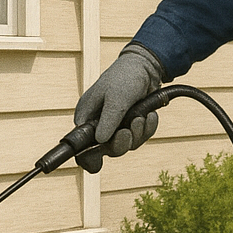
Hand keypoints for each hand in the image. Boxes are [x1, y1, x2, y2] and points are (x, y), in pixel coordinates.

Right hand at [73, 44, 165, 171]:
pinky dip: (147, 128)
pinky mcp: (131, 124)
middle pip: (107, 149)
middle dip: (122, 142)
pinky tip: (150, 115)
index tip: (98, 164)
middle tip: (129, 130)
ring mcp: (116, 124)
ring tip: (142, 116)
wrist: (146, 67)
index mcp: (87, 116)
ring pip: (126, 144)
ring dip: (137, 133)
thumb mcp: (116, 98)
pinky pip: (139, 136)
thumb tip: (99, 141)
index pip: (82, 145)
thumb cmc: (125, 78)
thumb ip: (108, 120)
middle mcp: (99, 123)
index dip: (90, 156)